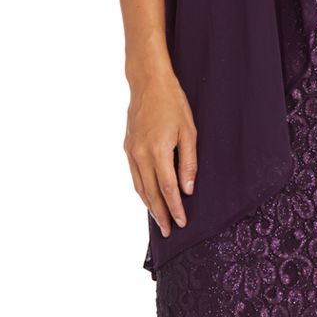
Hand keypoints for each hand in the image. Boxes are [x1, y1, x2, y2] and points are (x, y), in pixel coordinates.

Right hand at [124, 68, 196, 237]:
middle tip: (168, 232)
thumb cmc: (173, 104)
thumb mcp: (189, 132)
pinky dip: (141, 190)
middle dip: (161, 214)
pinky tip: (148, 198)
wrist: (148, 84)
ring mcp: (131, 152)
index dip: (175, 209)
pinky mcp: (127, 148)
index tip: (182, 222)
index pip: (168, 189)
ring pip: (140, 187)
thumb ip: (188, 162)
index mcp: (158, 151)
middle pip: (151, 193)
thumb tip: (188, 189)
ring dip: (149, 206)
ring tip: (158, 220)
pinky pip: (134, 176)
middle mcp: (141, 155)